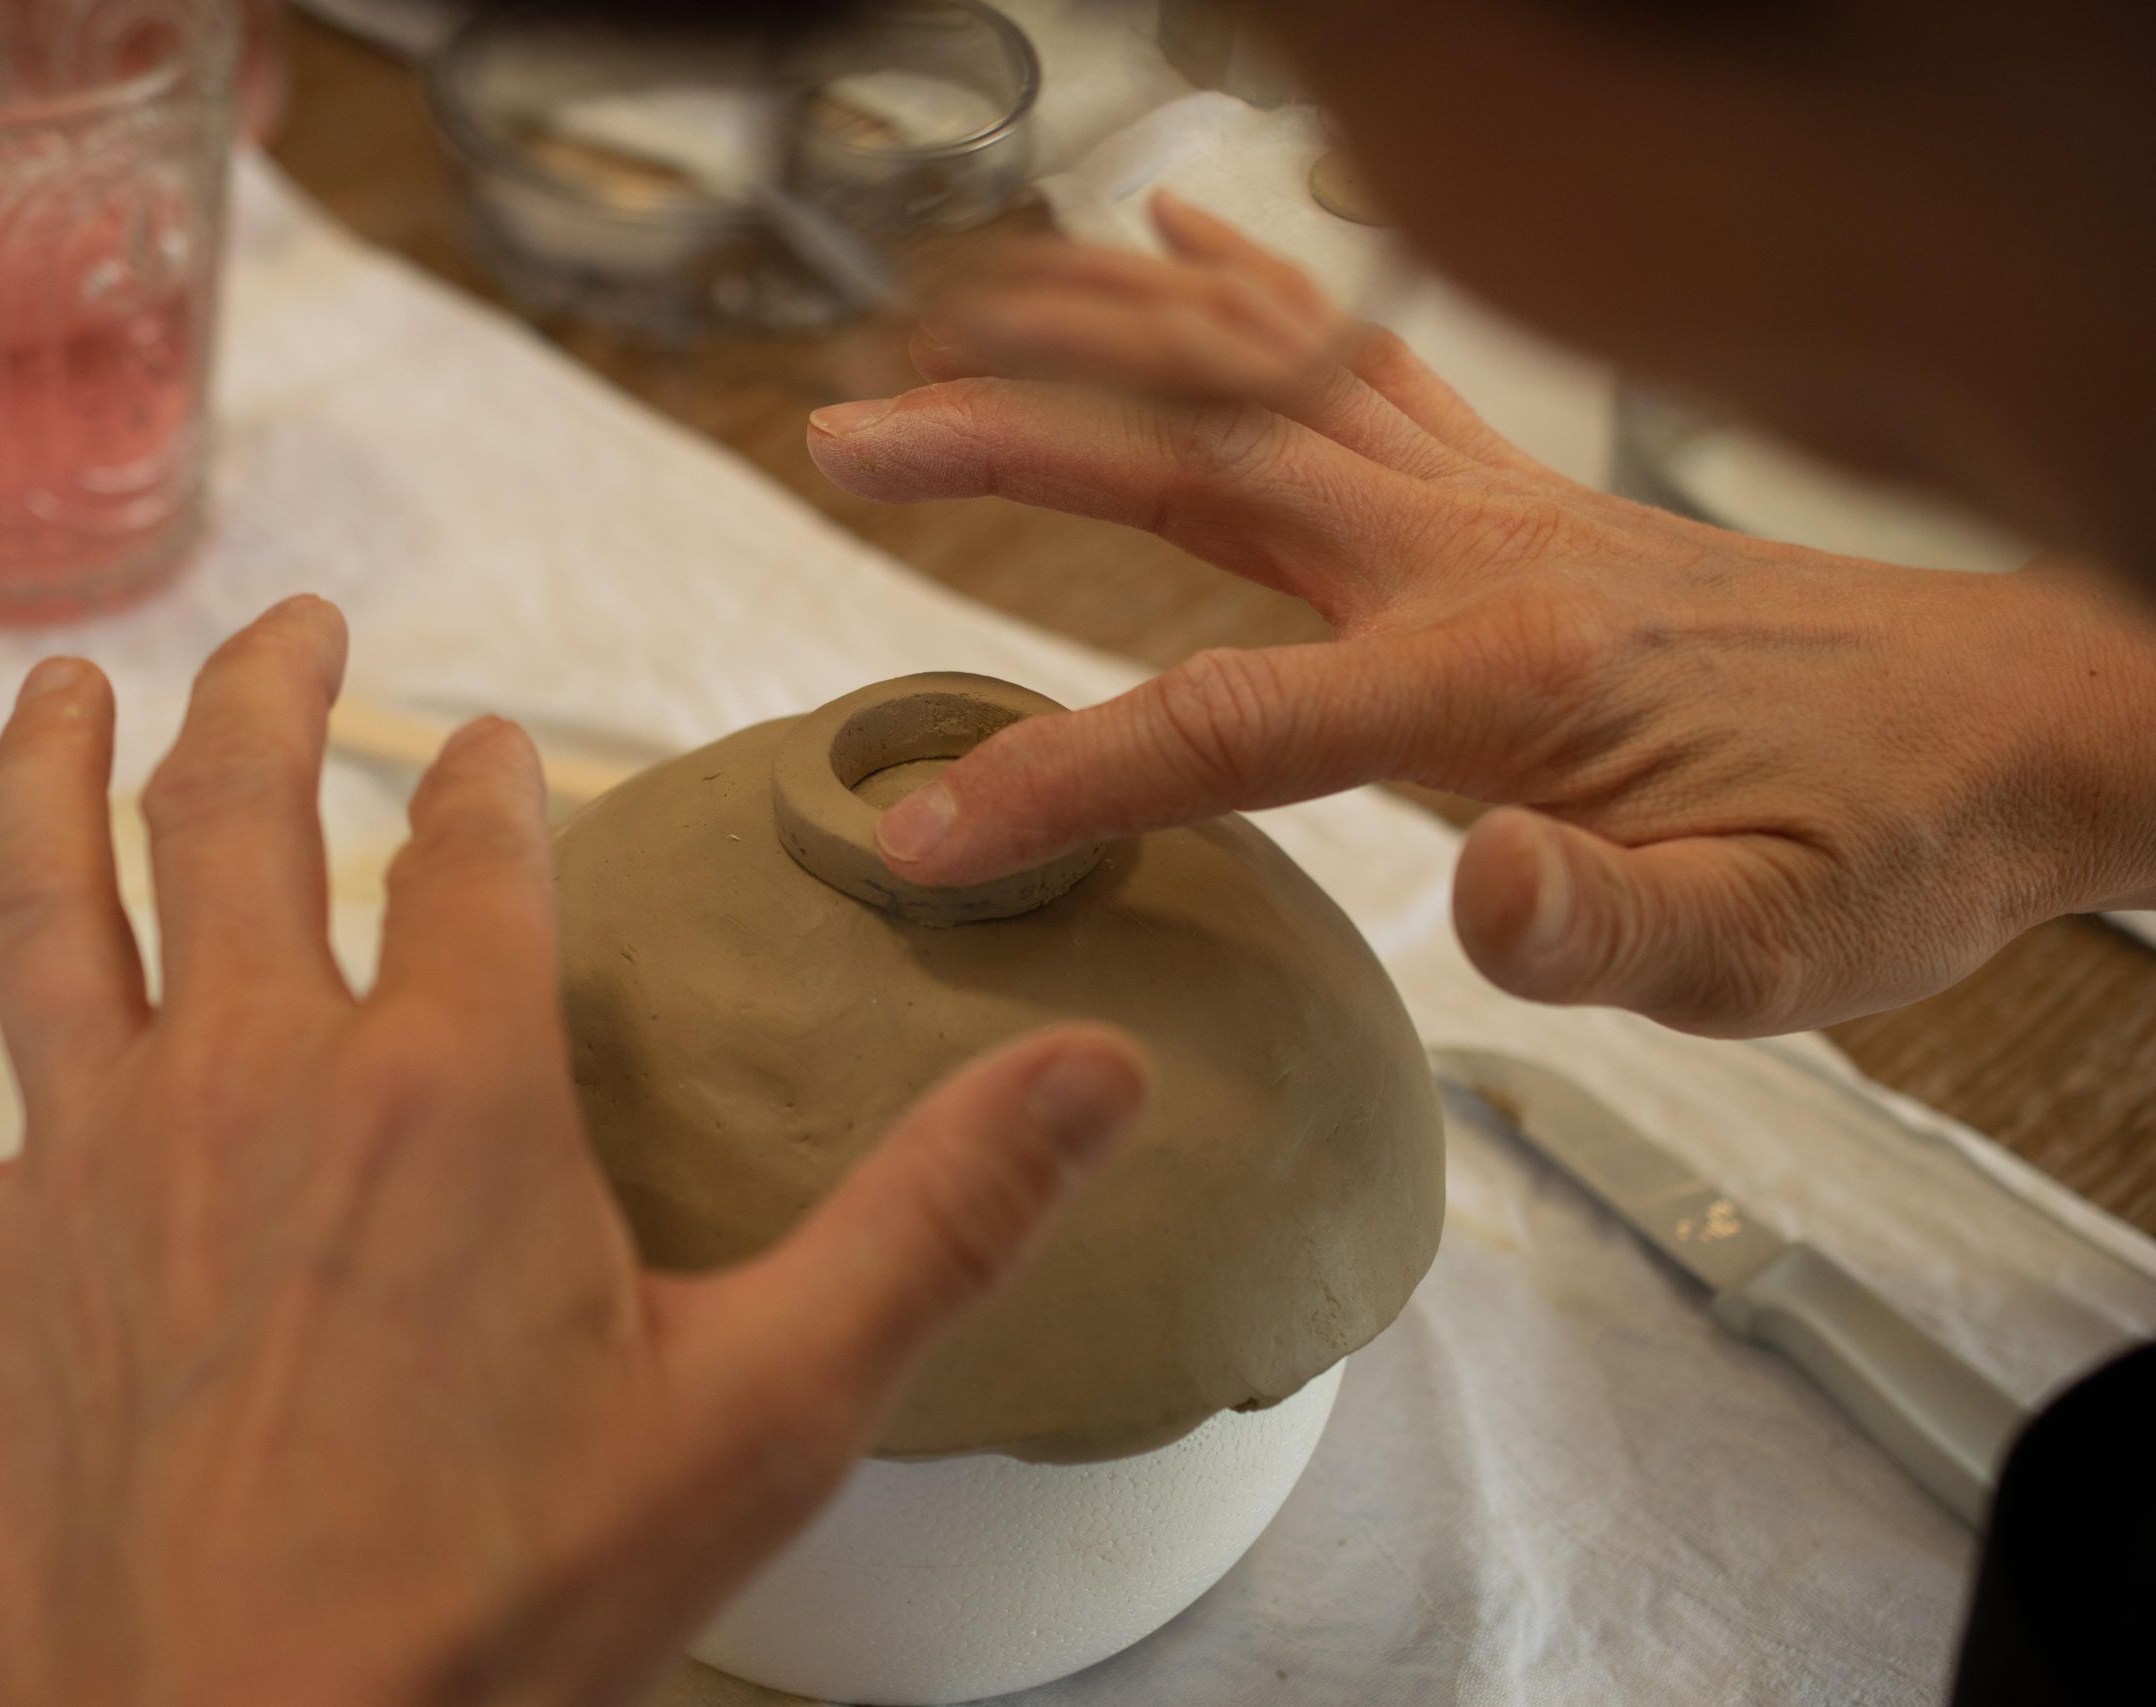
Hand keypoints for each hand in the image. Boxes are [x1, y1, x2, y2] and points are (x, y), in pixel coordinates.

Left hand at [0, 598, 1146, 1706]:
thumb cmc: (521, 1596)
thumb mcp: (776, 1403)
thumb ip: (943, 1213)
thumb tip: (1103, 1058)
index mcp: (450, 1088)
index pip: (470, 852)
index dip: (491, 779)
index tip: (500, 747)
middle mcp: (253, 1078)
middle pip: (236, 820)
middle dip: (265, 704)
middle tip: (294, 634)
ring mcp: (89, 1168)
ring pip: (39, 910)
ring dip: (41, 777)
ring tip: (53, 686)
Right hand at [805, 195, 2155, 1036]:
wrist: (2023, 722)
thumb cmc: (1889, 845)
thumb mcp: (1773, 944)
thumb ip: (1618, 925)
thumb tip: (1479, 892)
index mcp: (1502, 674)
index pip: (1229, 721)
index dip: (1062, 775)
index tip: (924, 832)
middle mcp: (1473, 550)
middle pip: (1194, 466)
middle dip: (1006, 445)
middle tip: (848, 436)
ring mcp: (1490, 501)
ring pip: (1253, 379)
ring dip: (1091, 332)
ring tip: (944, 306)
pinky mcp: (1516, 491)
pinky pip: (1356, 356)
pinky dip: (1252, 287)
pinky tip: (1178, 231)